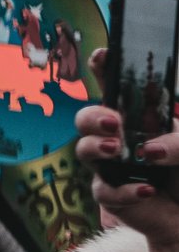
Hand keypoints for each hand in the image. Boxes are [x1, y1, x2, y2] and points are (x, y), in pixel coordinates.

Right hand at [76, 55, 178, 251]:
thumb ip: (178, 141)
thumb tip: (149, 150)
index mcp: (140, 118)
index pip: (115, 87)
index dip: (103, 68)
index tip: (103, 56)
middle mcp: (119, 138)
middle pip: (86, 117)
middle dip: (93, 116)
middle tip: (114, 123)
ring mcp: (110, 167)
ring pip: (83, 149)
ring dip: (97, 147)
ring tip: (118, 150)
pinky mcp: (109, 195)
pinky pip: (103, 190)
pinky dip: (125, 191)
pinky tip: (148, 190)